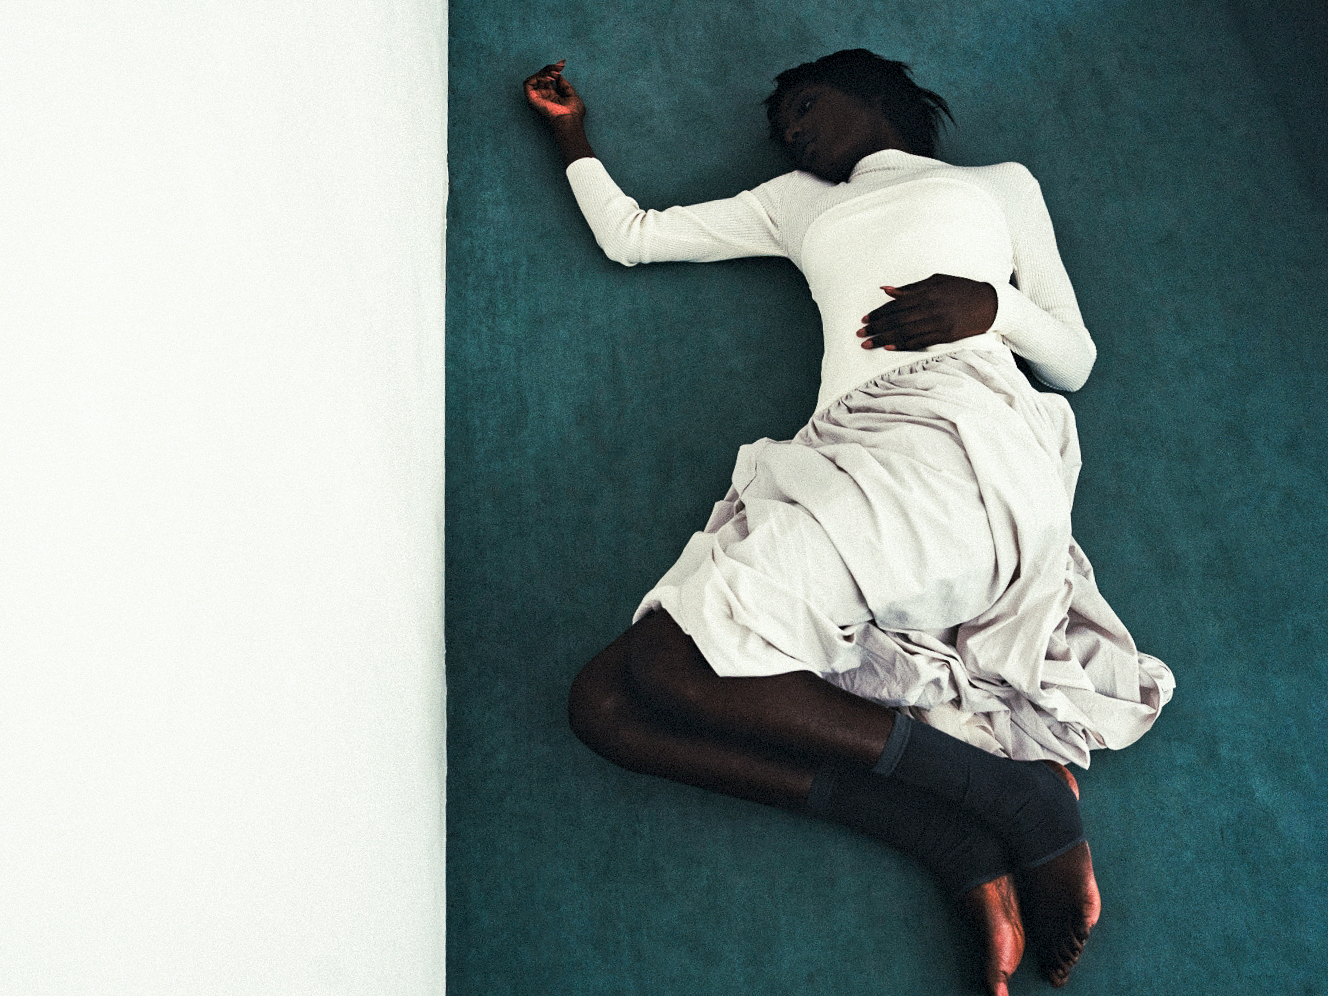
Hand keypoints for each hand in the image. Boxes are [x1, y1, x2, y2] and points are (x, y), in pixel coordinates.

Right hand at [523, 60, 585, 122]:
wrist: (570, 120)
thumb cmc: (574, 112)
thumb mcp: (571, 94)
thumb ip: (564, 84)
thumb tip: (558, 75)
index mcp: (551, 96)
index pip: (548, 78)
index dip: (553, 69)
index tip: (562, 64)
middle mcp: (543, 96)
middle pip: (541, 76)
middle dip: (550, 68)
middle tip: (560, 67)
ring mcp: (537, 97)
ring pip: (534, 78)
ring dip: (544, 72)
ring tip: (554, 74)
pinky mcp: (531, 99)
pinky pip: (528, 83)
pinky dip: (537, 77)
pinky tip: (549, 80)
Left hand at [856, 273, 997, 350]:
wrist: (990, 303)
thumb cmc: (961, 289)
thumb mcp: (937, 281)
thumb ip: (910, 288)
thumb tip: (886, 290)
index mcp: (927, 293)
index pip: (896, 305)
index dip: (878, 313)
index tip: (864, 320)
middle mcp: (930, 308)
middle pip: (897, 320)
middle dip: (876, 328)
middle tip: (859, 335)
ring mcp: (938, 323)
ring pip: (905, 333)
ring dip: (884, 339)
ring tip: (868, 344)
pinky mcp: (945, 336)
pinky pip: (920, 341)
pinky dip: (903, 345)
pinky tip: (889, 348)